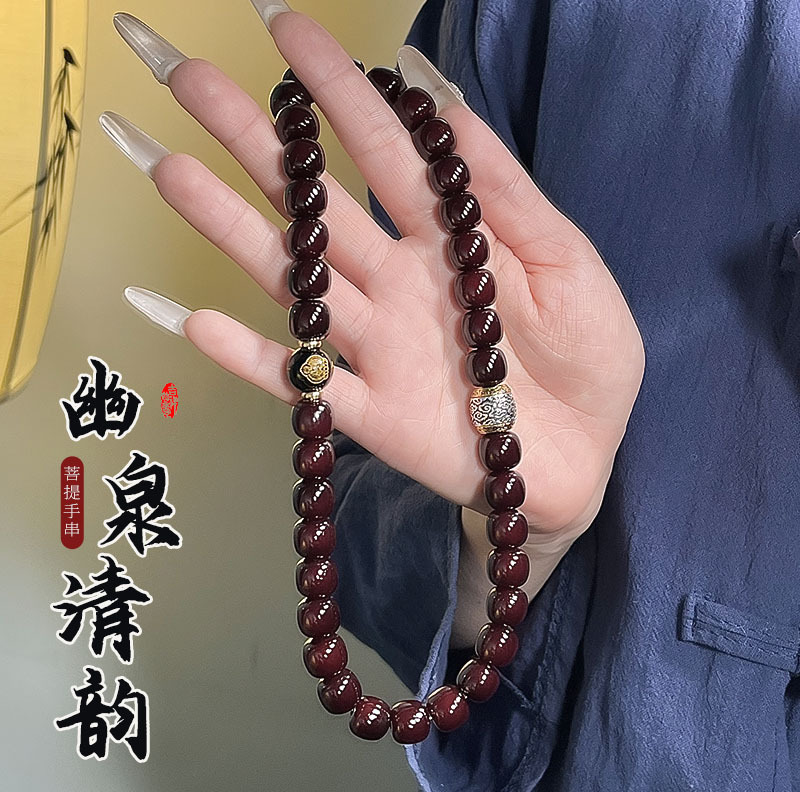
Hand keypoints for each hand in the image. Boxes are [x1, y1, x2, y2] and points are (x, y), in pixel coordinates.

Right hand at [109, 7, 644, 548]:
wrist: (586, 457)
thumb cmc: (588, 357)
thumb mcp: (565, 259)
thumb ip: (505, 191)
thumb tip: (444, 101)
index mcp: (449, 240)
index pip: (382, 151)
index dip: (337, 91)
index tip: (285, 30)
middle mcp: (399, 285)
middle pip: (317, 206)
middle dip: (256, 142)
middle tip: (190, 79)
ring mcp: (381, 349)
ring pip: (298, 283)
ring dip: (233, 231)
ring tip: (172, 173)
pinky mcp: (375, 416)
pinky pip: (308, 387)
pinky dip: (254, 361)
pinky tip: (196, 322)